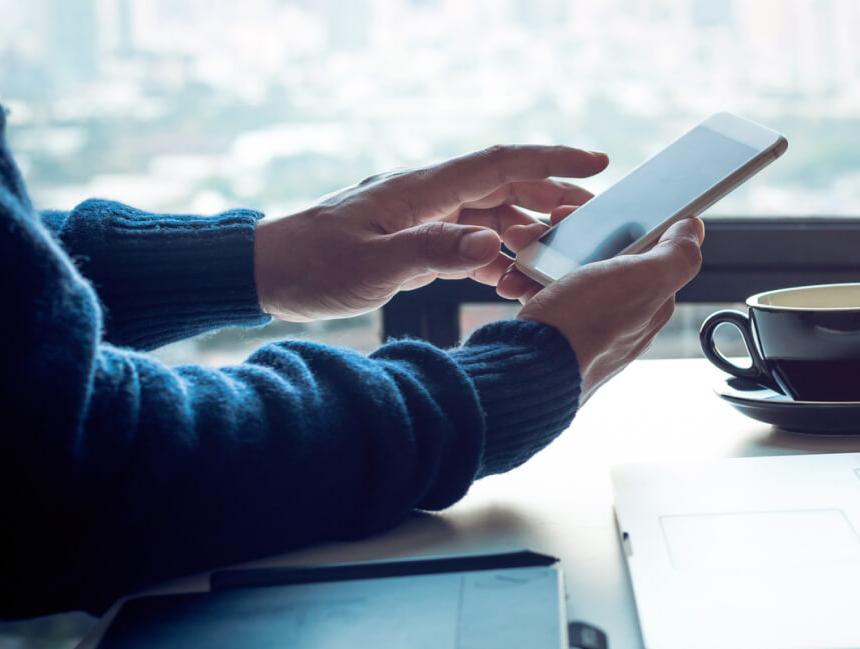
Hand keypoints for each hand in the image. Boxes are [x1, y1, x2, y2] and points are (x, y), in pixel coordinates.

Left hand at [253, 145, 607, 321]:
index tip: (598, 161)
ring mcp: (418, 217)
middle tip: (596, 217)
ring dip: (526, 230)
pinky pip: (466, 241)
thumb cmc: (309, 267)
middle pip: (503, 186)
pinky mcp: (410, 242)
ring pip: (488, 214)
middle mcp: (425, 196)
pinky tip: (513, 277)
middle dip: (552, 197)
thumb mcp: (373, 266)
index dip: (552, 160)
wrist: (261, 273)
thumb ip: (434, 252)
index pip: (500, 163)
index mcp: (420, 189)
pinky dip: (494, 256)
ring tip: (561, 253)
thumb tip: (493, 241)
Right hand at [510, 217, 704, 400]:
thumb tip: (693, 231)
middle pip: (604, 258)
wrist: (530, 370)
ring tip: (523, 249)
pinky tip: (515, 281)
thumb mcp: (643, 280)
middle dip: (573, 237)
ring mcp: (588, 326)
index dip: (623, 222)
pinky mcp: (557, 334)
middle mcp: (624, 316)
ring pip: (568, 274)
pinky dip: (527, 283)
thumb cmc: (586, 325)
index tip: (593, 211)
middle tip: (548, 226)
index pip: (647, 249)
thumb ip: (677, 256)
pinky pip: (543, 297)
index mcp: (651, 301)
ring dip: (543, 256)